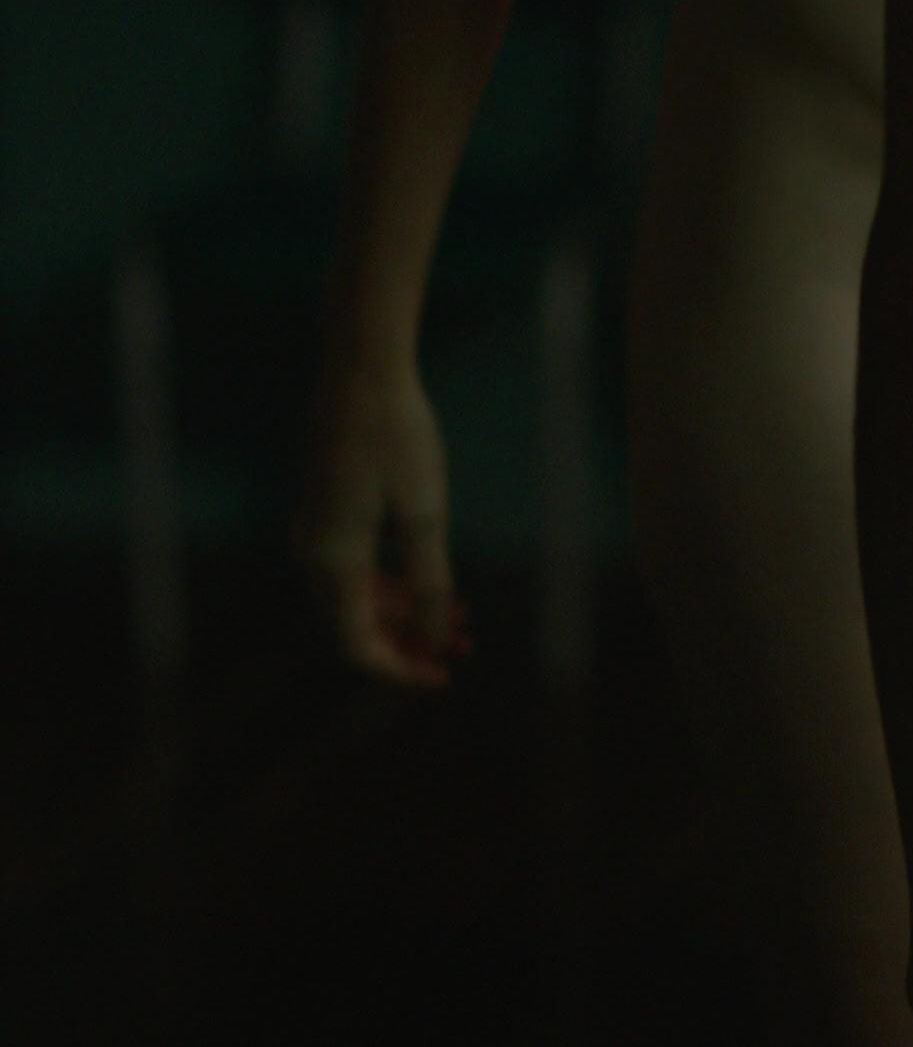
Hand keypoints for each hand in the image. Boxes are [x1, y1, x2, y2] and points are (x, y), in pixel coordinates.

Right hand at [292, 363, 470, 688]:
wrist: (361, 370)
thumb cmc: (397, 437)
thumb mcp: (426, 514)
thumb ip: (431, 584)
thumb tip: (436, 639)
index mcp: (333, 561)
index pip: (357, 646)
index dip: (400, 670)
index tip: (445, 676)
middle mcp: (313, 553)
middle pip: (357, 626)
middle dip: (412, 642)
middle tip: (466, 647)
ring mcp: (314, 531)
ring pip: (358, 597)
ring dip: (408, 614)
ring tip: (463, 619)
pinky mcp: (324, 510)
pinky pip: (355, 568)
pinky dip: (394, 584)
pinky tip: (434, 582)